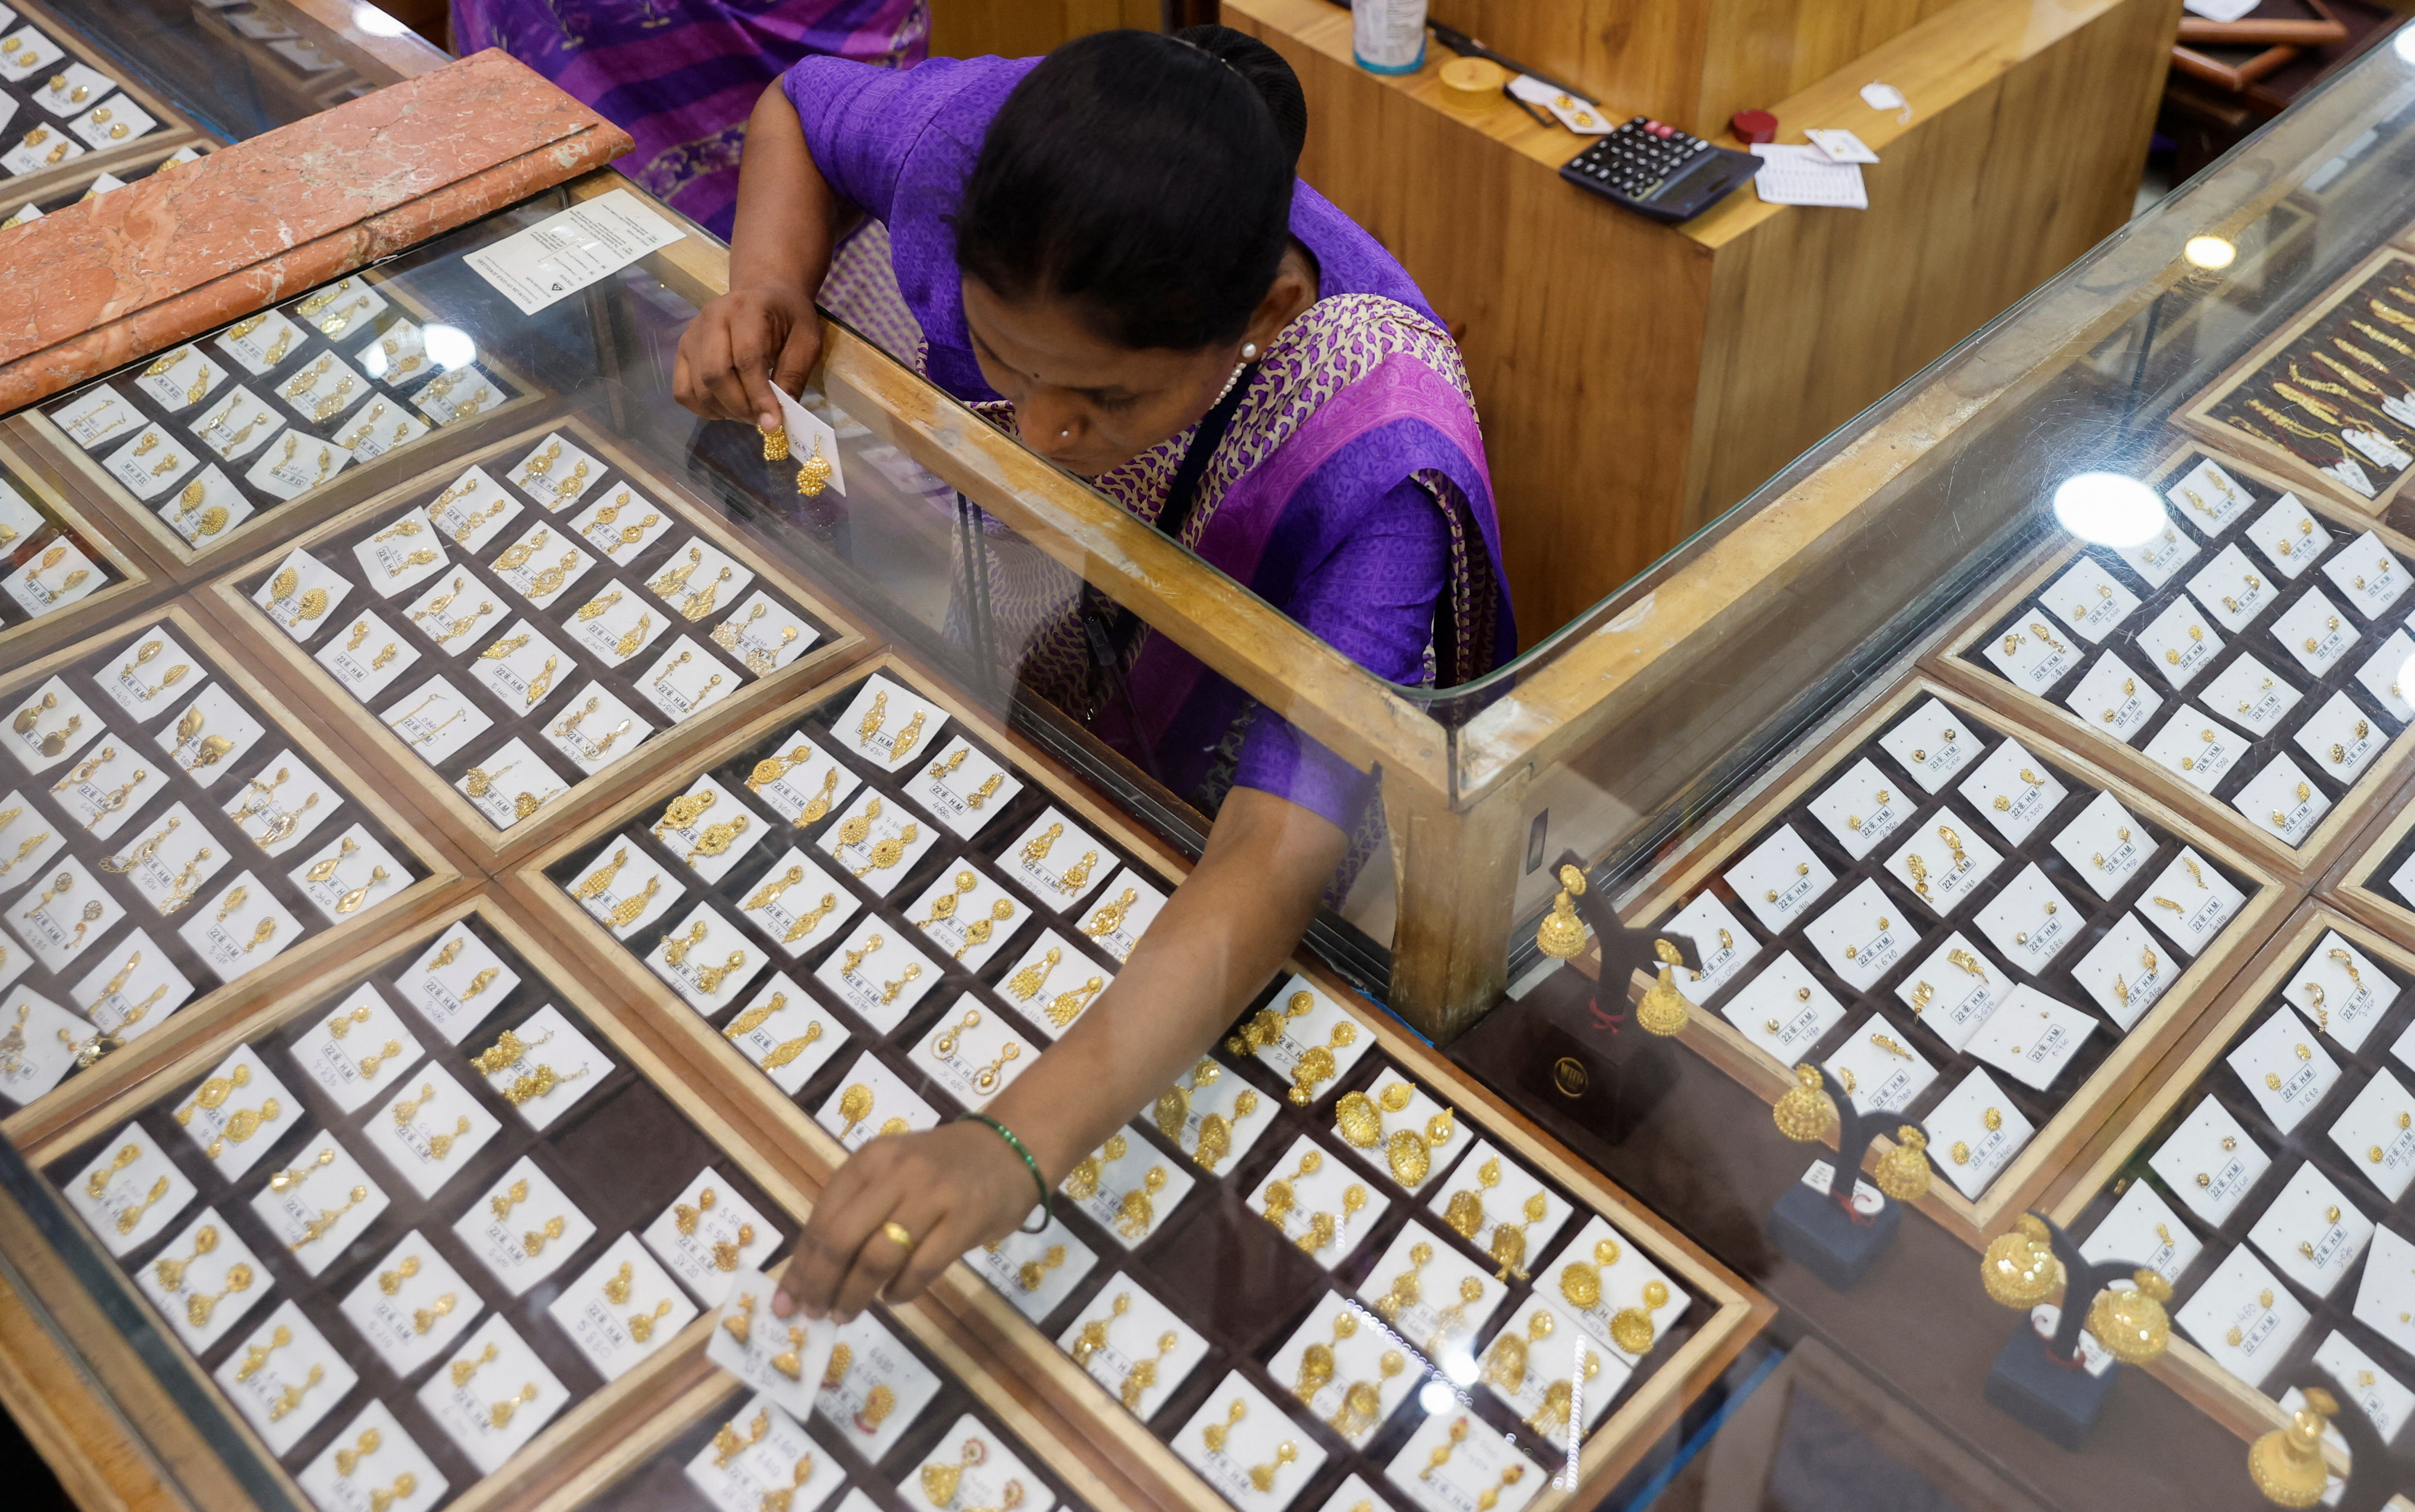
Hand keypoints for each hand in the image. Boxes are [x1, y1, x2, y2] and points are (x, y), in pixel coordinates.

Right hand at [672, 284, 820, 430]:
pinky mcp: (682, 352)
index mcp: (747, 309)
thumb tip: (776, 418)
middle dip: (740, 407)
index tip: (772, 423)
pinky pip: (683, 391)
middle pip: (716, 374)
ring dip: (725, 411)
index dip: (759, 395)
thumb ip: (794, 375)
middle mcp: (711, 318)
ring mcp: (691, 335)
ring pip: (699, 387)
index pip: (746, 358)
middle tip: (762, 421)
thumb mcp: (806, 340)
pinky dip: (704, 409)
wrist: (763, 295)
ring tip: (749, 414)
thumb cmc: (788, 318)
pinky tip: (727, 409)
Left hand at [773, 1121, 1038, 1321]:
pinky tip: (893, 1297)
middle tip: (814, 1314)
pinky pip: (922, 1266)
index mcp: (869, 1161)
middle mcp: (895, 1173)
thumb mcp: (891, 1175)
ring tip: (846, 1313)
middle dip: (820, 1284)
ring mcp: (932, 1195)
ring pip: (877, 1256)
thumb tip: (811, 1273)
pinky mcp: (965, 1219)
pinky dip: (901, 1290)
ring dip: (855, 1294)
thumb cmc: (940, 1169)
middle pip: (841, 1238)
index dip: (799, 1267)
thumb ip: (855, 1213)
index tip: (785, 1303)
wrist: (1009, 1150)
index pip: (821, 1219)